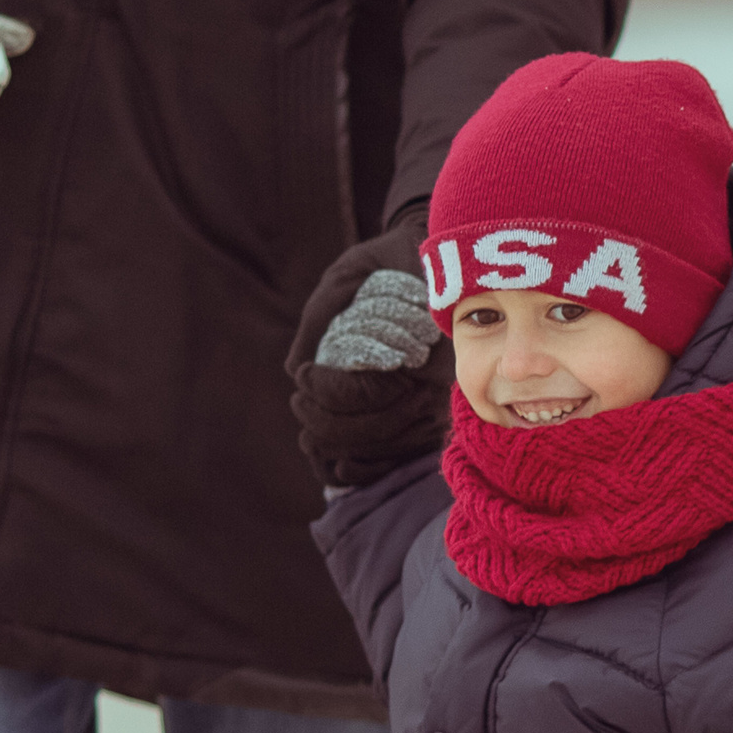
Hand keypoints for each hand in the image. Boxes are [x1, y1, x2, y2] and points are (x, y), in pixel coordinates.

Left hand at [289, 223, 451, 489]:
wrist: (435, 265)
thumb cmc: (388, 264)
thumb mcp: (349, 275)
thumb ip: (321, 319)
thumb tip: (295, 369)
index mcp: (424, 351)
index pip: (368, 393)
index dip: (325, 391)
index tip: (302, 374)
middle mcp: (437, 388)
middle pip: (373, 430)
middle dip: (322, 421)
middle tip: (299, 399)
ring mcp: (437, 410)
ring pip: (383, 450)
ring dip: (336, 447)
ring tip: (307, 428)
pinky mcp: (430, 424)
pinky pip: (397, 458)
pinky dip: (365, 469)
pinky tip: (336, 466)